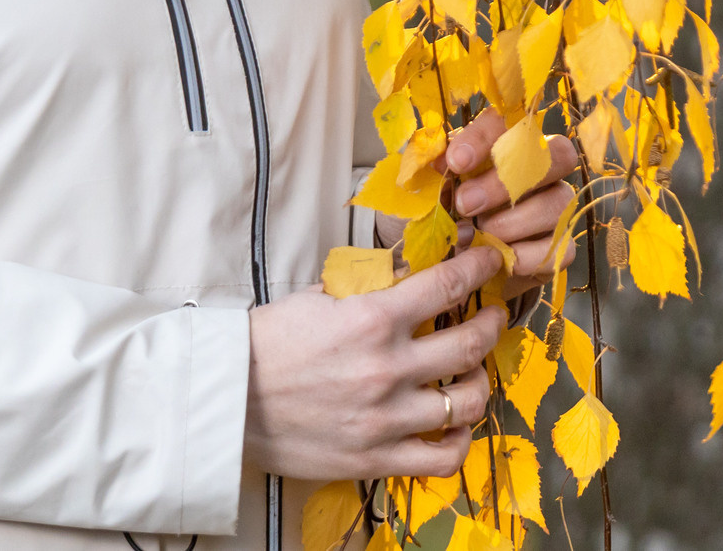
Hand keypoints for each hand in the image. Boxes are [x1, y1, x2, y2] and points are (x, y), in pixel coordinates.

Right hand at [242, 246, 506, 481]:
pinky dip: (460, 441)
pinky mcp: (376, 457)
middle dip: (491, 323)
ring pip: (467, 401)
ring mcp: (385, 418)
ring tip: (474, 373)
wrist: (229, 399)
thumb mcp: (318, 297)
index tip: (491, 263)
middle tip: (492, 316)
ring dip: (480, 381)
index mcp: (371, 319)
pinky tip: (455, 425)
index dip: (479, 269)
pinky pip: (443, 459)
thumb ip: (369, 286)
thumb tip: (410, 268)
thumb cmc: (268, 344)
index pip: (447, 285)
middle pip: (471, 343)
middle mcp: (386, 368)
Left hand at [440, 108, 581, 284]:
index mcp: (504, 143)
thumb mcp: (427, 190)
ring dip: (514, 221)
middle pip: (556, 154)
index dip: (483, 138)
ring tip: (479, 235)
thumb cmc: (438, 216)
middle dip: (506, 180)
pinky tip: (501, 259)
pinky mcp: (560, 247)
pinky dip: (529, 255)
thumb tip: (440, 160)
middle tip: (466, 204)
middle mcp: (541, 169)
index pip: (507, 122)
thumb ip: (432, 170)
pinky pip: (560, 247)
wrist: (448, 266)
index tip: (455, 163)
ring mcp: (555, 206)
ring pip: (558, 202)